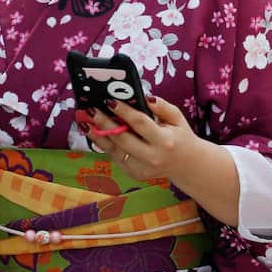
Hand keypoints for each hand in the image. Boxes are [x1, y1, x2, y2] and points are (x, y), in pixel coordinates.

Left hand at [83, 96, 204, 184]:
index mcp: (164, 141)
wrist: (186, 164)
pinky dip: (104, 145)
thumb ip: (162, 106)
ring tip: (84, 122)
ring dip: (97, 135)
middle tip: (90, 110)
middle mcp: (152, 157)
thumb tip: (145, 97)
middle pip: (122, 138)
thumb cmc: (180, 136)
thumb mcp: (177, 118)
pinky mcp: (135, 174)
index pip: (140, 123)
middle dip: (104, 123)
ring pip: (114, 150)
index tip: (110, 101)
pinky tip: (94, 134)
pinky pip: (116, 157)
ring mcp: (142, 169)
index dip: (123, 111)